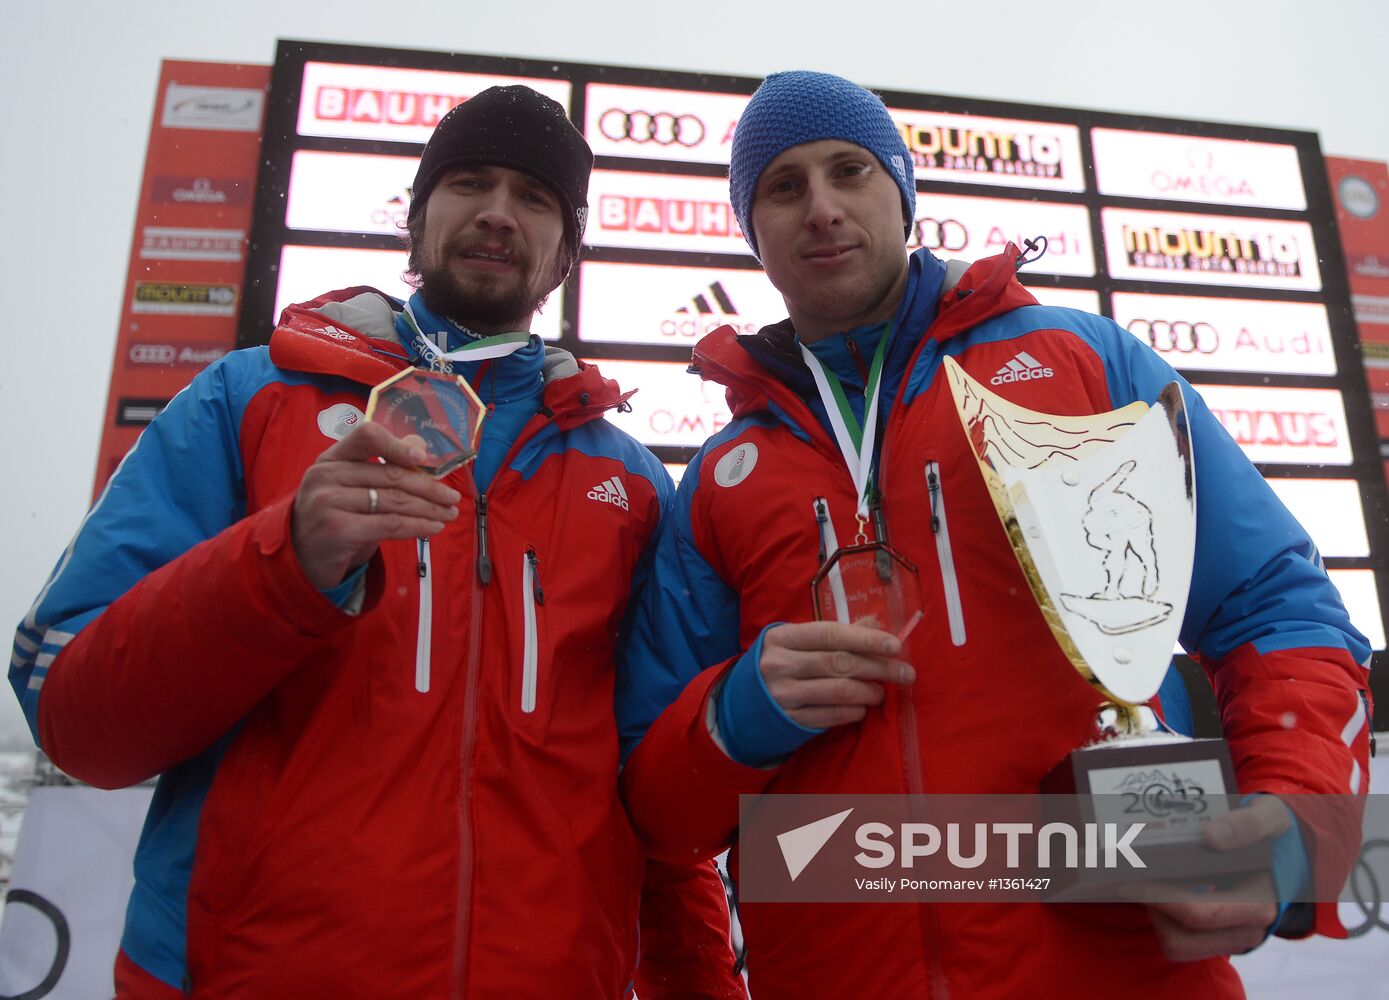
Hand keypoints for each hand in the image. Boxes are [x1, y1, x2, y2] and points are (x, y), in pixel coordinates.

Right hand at [292, 422, 460, 589]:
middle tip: (452, 497)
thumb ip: (383, 466)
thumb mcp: (353, 487)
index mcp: (331, 458)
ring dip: (429, 508)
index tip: (424, 459)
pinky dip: (417, 526)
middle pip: (390, 475)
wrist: (302, 556)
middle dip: (428, 487)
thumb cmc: (336, 516)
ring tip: (449, 514)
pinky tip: (434, 527)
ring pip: (394, 501)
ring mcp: (329, 503)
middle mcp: (326, 476)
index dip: (397, 445)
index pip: (366, 436)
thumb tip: (420, 445)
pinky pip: (390, 525)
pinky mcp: (338, 531)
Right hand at [759, 621, 913, 728]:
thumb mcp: (797, 642)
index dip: (866, 639)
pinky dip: (852, 712)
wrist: (742, 702)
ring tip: (882, 692)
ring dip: (868, 691)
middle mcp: (780, 664)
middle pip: (840, 663)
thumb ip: (835, 633)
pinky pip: (830, 715)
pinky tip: (863, 708)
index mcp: (783, 637)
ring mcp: (783, 694)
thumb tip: (874, 623)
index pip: (831, 634)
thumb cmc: (778, 663)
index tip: (895, 646)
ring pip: (838, 691)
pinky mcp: (789, 719)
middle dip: (879, 668)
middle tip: (906, 673)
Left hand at [1128, 796, 1290, 960]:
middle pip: (1180, 937)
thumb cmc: (1268, 832)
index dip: (1160, 898)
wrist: (1277, 850)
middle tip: (1126, 876)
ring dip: (1154, 915)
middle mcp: (1244, 929)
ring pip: (1175, 944)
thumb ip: (1248, 824)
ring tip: (1140, 882)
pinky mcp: (1213, 939)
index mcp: (1258, 904)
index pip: (1199, 915)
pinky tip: (1153, 890)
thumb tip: (1212, 838)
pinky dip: (1161, 920)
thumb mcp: (1269, 817)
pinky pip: (1178, 942)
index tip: (1133, 874)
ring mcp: (1228, 938)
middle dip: (1150, 905)